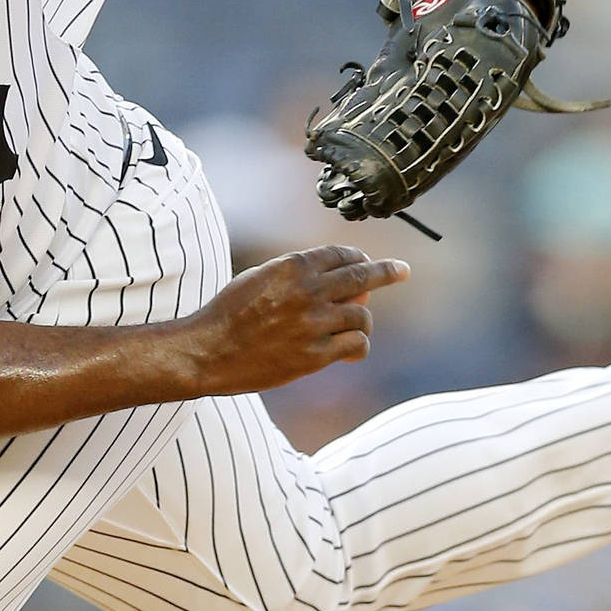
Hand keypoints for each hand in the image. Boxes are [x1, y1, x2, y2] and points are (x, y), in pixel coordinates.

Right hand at [174, 245, 409, 396]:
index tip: (369, 263)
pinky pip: (355, 345)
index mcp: (292, 267)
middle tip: (401, 271)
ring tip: (355, 326)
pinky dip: (358, 346)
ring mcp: (313, 323)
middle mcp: (307, 291)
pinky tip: (352, 350)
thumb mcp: (259, 277)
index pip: (340, 255)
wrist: (208, 351)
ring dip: (362, 319)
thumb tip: (336, 280)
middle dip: (386, 272)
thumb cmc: (229, 313)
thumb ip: (295, 275)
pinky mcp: (315, 355)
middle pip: (362, 277)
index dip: (358, 258)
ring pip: (361, 314)